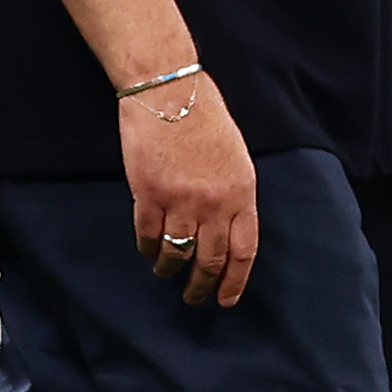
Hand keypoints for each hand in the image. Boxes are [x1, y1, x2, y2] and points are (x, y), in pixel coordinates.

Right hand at [124, 70, 257, 306]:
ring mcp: (180, 201)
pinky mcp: (148, 196)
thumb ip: (235, 196)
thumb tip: (228, 230)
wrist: (170, 92)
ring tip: (167, 273)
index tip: (226, 299)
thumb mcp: (237, 158)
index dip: (235, 280)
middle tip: (194, 298)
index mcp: (242, 192)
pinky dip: (148, 249)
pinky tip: (149, 250)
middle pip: (210, 260)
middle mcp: (214, 202)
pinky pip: (148, 237)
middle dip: (201, 286)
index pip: (243, 250)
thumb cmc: (206, 119)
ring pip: (176, 254)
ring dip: (170, 270)